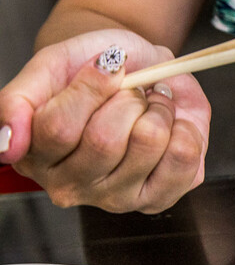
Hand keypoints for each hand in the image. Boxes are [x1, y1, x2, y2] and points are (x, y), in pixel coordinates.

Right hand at [0, 29, 210, 212]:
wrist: (138, 70)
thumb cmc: (92, 69)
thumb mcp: (50, 66)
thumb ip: (17, 100)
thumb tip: (7, 144)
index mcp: (35, 156)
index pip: (59, 128)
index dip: (91, 88)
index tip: (107, 65)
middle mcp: (72, 186)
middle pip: (105, 140)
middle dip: (127, 99)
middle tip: (131, 91)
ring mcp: (116, 199)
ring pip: (148, 144)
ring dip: (159, 110)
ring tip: (151, 105)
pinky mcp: (159, 199)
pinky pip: (184, 158)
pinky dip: (185, 128)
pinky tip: (172, 126)